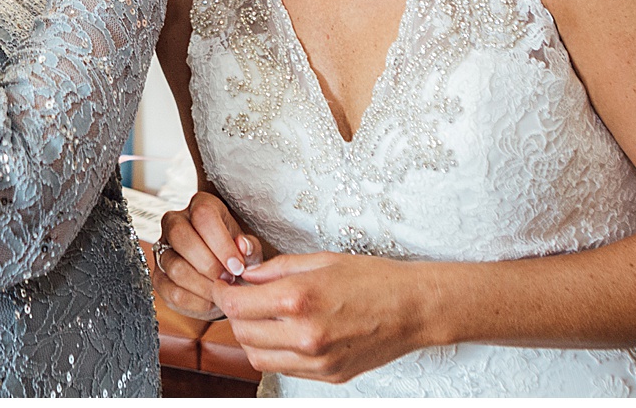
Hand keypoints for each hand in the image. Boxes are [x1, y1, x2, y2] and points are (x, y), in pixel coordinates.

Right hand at [151, 191, 268, 321]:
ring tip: (222, 291)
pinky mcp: (159, 278)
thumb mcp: (249, 249)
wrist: (226, 278)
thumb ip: (250, 248)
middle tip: (228, 280)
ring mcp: (163, 250)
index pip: (203, 216)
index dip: (221, 243)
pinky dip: (195, 302)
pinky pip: (171, 292)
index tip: (237, 266)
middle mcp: (175, 222)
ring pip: (175, 266)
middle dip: (208, 264)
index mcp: (200, 206)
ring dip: (203, 285)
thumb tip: (244, 246)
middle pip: (181, 236)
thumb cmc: (237, 257)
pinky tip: (211, 301)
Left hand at [211, 251, 437, 383]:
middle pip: (242, 333)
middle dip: (234, 314)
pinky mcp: (327, 376)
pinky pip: (284, 368)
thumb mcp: (321, 260)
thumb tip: (246, 276)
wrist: (413, 309)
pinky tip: (284, 333)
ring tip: (260, 317)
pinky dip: (275, 352)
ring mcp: (316, 361)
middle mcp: (304, 335)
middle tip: (240, 298)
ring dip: (250, 337)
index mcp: (299, 299)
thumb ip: (277, 269)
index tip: (223, 285)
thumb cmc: (372, 278)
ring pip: (258, 358)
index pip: (236, 306)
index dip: (222, 293)